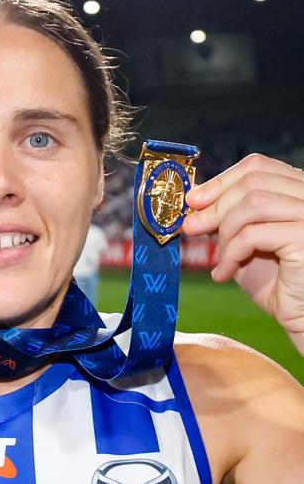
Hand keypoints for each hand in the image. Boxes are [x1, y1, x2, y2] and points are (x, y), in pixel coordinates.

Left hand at [183, 153, 303, 354]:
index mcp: (297, 191)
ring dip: (224, 231)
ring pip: (253, 203)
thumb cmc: (276, 283)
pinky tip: (224, 274)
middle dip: (215, 205)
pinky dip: (230, 253)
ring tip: (218, 258)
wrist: (300, 317)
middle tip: (191, 228)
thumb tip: (195, 202)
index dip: (221, 180)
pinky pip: (254, 234)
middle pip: (253, 181)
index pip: (258, 166)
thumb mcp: (244, 243)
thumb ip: (227, 220)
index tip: (193, 200)